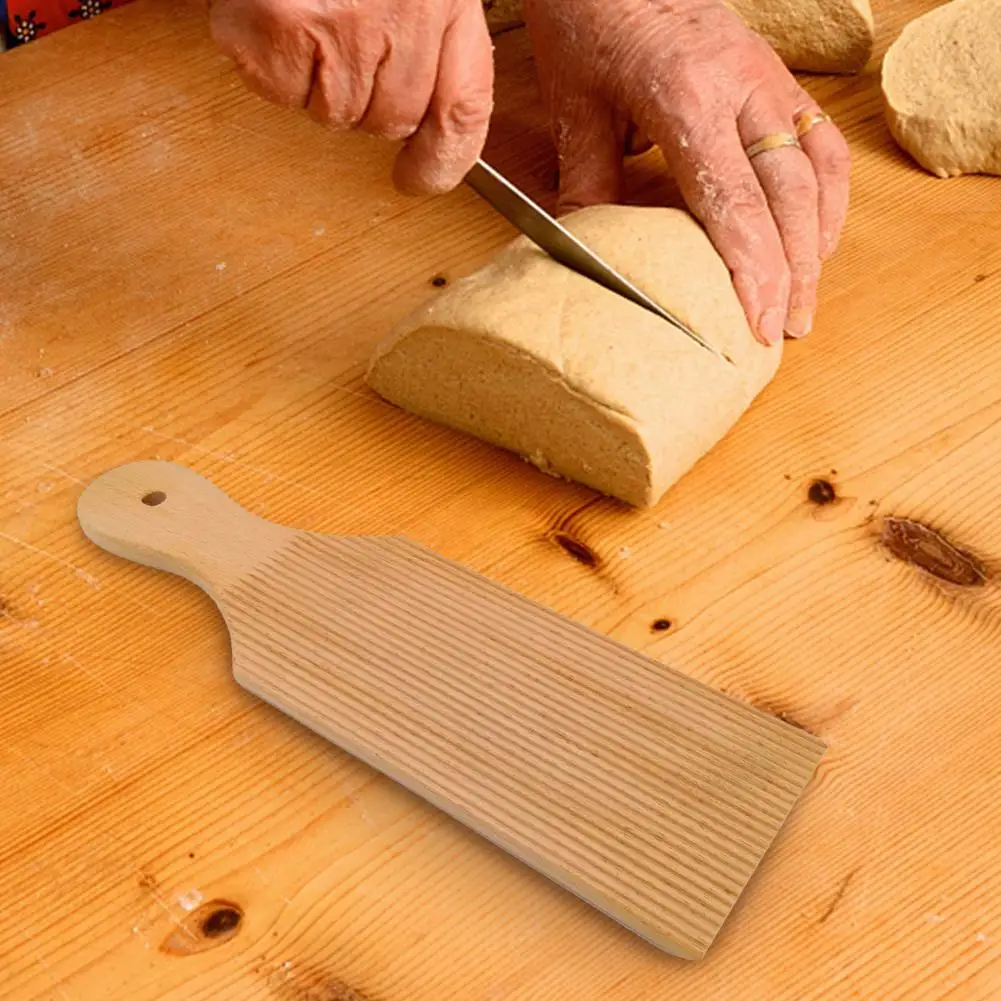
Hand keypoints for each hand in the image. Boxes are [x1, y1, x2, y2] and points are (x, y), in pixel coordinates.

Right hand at [203, 0, 493, 193]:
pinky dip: (267, 64)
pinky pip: (278, 91)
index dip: (445, 160)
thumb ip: (431, 30)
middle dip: (362, 95)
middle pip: (389, 119)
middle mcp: (407, 14)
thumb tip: (428, 130)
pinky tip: (273, 15)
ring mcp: (344, 25)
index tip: (420, 178)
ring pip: (333, 112)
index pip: (463, 108)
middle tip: (337, 36)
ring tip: (306, 13)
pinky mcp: (282, 27)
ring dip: (314, 80)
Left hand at [524, 0, 851, 343]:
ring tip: (804, 299)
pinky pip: (821, 143)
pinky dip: (827, 197)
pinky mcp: (781, 77)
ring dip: (816, 242)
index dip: (752, 270)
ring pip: (815, 172)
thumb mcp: (575, 105)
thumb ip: (586, 182)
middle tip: (786, 330)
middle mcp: (742, 87)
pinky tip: (818, 237)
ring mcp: (769, 80)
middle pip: (786, 196)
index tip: (757, 323)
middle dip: (792, 272)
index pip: (734, 202)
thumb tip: (590, 255)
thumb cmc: (593, 20)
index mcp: (688, 97)